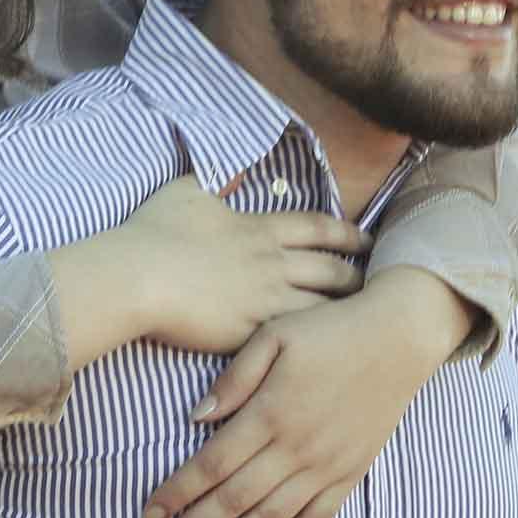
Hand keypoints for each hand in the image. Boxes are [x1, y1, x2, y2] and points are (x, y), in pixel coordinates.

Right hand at [46, 178, 367, 368]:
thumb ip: (216, 177)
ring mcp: (264, 299)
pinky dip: (318, 342)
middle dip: (359, 276)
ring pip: (322, 306)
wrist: (137, 277)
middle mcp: (271, 263)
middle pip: (332, 269)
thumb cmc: (154, 233)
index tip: (367, 239)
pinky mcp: (251, 333)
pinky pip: (296, 338)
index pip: (318, 228)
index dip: (347, 233)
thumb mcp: (187, 190)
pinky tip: (332, 350)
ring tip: (367, 323)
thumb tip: (235, 166)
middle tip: (381, 284)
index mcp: (259, 228)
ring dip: (347, 313)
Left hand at [139, 267, 474, 517]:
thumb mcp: (275, 334)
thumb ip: (234, 378)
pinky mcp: (350, 473)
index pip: (211, 464)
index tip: (146, 516)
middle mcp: (296, 447)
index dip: (176, 493)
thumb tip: (195, 418)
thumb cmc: (330, 329)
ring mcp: (326, 466)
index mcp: (271, 412)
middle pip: (233, 501)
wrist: (399, 337)